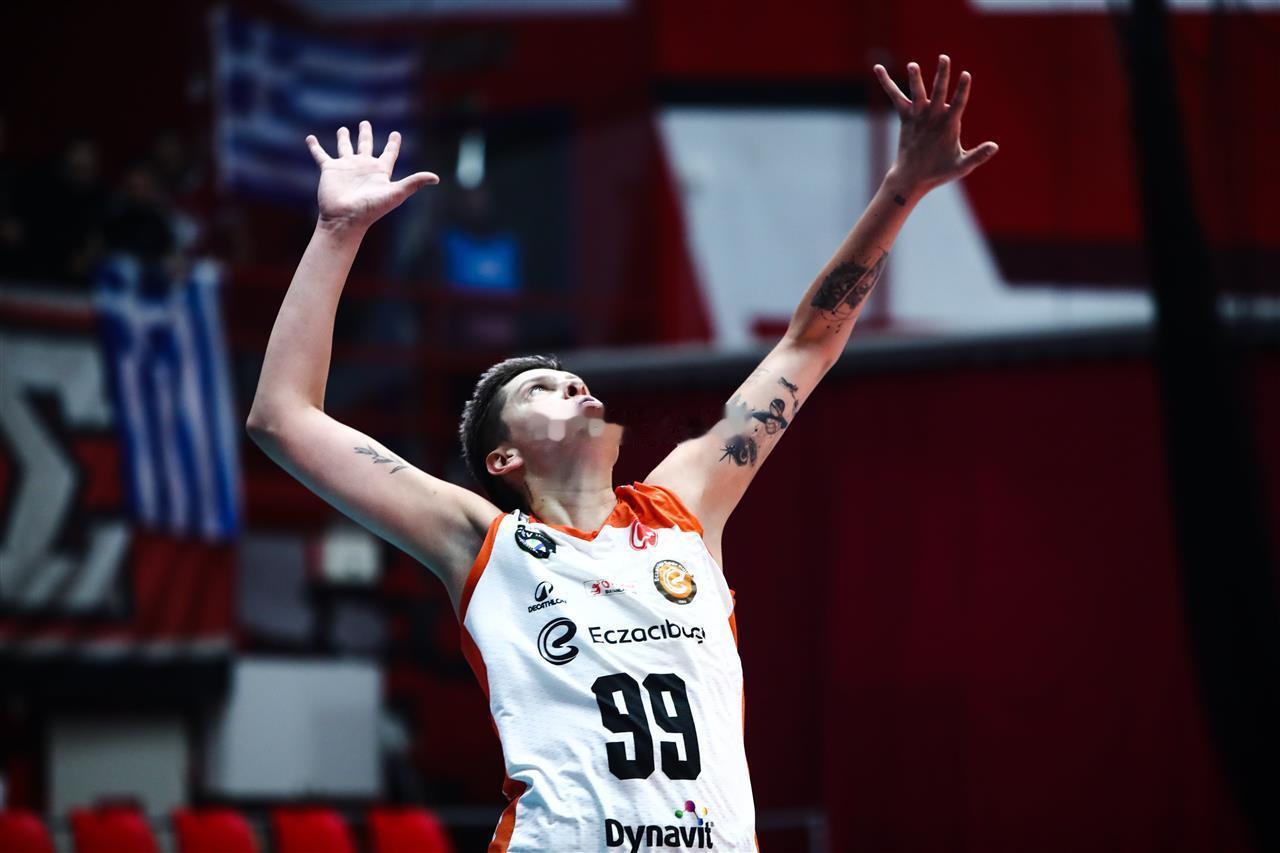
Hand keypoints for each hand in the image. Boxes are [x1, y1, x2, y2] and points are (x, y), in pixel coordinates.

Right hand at [306, 121, 438, 229]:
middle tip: (365, 122)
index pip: (388, 154)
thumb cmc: (371, 209)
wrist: (345, 219)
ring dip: (344, 138)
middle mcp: (363, 167)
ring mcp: (346, 167)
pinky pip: (321, 155)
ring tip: (344, 129)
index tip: (396, 134)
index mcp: (379, 171)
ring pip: (345, 148)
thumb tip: (436, 178)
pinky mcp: (329, 170)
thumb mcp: (395, 194)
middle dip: (366, 134)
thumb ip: (414, 183)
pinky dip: (315, 147)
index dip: (393, 144)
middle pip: (366, 146)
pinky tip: (310, 138)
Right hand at [873, 56, 998, 195]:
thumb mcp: (961, 166)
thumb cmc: (940, 172)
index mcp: (951, 124)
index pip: (958, 103)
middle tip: (944, 58)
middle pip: (939, 91)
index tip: (965, 75)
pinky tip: (878, 69)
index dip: (962, 90)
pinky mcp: (906, 117)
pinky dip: (886, 83)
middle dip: (942, 75)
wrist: (916, 178)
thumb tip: (995, 146)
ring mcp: (921, 115)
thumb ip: (977, 156)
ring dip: (915, 80)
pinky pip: (896, 97)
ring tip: (912, 66)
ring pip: (918, 93)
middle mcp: (936, 115)